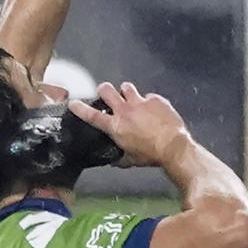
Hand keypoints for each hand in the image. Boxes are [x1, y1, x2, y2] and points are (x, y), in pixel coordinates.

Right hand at [69, 82, 190, 167]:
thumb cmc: (152, 154)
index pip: (92, 116)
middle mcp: (125, 111)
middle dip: (104, 90)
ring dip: (126, 92)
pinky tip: (153, 109)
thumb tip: (116, 161)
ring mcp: (140, 102)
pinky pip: (148, 96)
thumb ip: (120, 158)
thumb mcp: (132, 160)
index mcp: (115, 126)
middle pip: (107, 91)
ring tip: (130, 97)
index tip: (74, 103)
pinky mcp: (155, 99)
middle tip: (106, 93)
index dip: (80, 108)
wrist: (173, 146)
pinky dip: (149, 102)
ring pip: (126, 87)